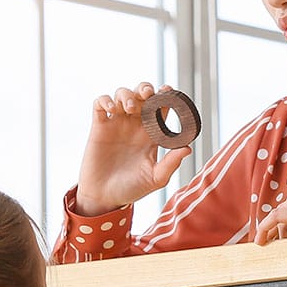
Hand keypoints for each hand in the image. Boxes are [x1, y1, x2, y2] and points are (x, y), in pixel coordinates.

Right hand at [75, 82, 192, 215]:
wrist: (105, 198)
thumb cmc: (132, 189)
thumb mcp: (155, 178)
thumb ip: (170, 163)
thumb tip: (188, 148)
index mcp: (152, 134)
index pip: (161, 107)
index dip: (166, 96)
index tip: (169, 92)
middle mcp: (135, 126)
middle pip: (141, 95)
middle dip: (145, 88)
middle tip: (148, 94)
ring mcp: (116, 124)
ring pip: (122, 94)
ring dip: (126, 94)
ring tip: (129, 108)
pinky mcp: (99, 127)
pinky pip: (100, 103)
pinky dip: (105, 100)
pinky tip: (110, 109)